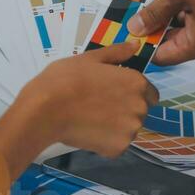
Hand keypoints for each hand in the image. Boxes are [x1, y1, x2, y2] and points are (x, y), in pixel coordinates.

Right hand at [0, 43, 158, 177]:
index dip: (132, 93)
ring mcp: (130, 130)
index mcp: (136, 83)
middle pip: (139, 111)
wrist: (45, 111)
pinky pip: (116, 144)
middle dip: (123, 109)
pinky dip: (105, 141)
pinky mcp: (118, 149)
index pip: (150, 93)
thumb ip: (116, 53)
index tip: (113, 94)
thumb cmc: (65, 79)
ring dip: (115, 126)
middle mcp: (140, 107)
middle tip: (97, 105)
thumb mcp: (90, 58)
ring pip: (127, 129)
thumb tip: (135, 46)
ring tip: (90, 118)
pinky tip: (87, 131)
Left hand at [127, 0, 194, 65]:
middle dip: (154, 28)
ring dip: (168, 16)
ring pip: (183, 30)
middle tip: (136, 11)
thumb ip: (154, 13)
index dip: (144, 45)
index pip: (163, 56)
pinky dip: (182, 10)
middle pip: (173, 44)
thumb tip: (135, 29)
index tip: (128, 31)